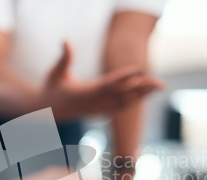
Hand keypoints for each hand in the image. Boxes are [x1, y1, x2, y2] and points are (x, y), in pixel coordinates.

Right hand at [40, 42, 163, 120]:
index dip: (123, 77)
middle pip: (122, 95)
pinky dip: (134, 101)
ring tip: (158, 87)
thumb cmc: (51, 88)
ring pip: (125, 103)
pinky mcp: (100, 113)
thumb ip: (64, 57)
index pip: (107, 84)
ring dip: (142, 95)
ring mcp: (98, 110)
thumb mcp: (55, 72)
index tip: (138, 69)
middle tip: (159, 82)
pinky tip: (145, 95)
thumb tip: (66, 40)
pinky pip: (121, 108)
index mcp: (83, 93)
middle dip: (141, 88)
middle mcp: (94, 103)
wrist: (46, 113)